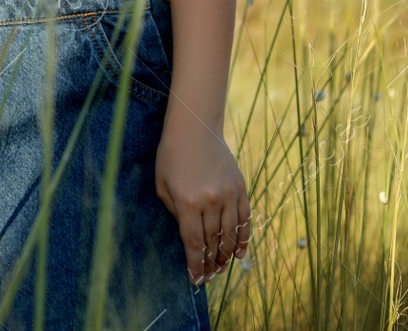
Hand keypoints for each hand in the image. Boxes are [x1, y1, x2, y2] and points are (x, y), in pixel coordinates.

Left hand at [155, 109, 249, 284]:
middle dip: (211, 264)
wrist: (195, 127)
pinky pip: (245, 219)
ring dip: (227, 255)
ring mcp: (228, 194)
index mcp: (188, 202)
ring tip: (222, 268)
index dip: (196, 265)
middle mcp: (211, 201)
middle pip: (214, 242)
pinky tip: (240, 253)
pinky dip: (243, 238)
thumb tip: (188, 236)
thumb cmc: (171, 155)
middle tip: (209, 277)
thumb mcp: (162, 185)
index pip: (194, 244)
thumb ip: (174, 212)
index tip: (196, 280)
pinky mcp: (240, 188)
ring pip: (231, 235)